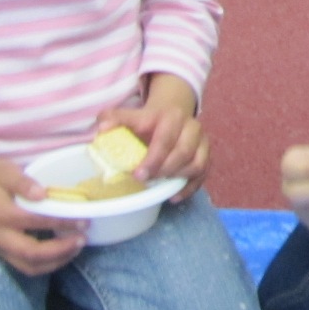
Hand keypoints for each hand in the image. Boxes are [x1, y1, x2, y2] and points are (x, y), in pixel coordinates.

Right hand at [0, 153, 85, 275]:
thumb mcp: (6, 171)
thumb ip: (23, 182)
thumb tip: (42, 194)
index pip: (33, 222)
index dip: (60, 222)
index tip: (82, 220)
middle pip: (30, 253)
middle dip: (60, 250)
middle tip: (82, 239)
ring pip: (29, 266)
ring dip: (56, 261)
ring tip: (76, 248)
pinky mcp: (2, 253)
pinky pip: (26, 266)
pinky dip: (47, 264)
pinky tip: (63, 253)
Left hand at [99, 77, 207, 200]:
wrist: (172, 113)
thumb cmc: (147, 121)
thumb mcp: (130, 115)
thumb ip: (113, 119)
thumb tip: (102, 130)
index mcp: (171, 117)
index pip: (165, 139)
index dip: (153, 159)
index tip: (137, 174)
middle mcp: (192, 127)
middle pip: (183, 152)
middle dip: (163, 170)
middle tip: (145, 180)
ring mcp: (202, 142)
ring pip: (196, 164)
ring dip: (176, 177)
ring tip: (158, 184)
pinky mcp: (207, 155)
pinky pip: (203, 174)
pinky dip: (189, 188)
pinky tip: (173, 196)